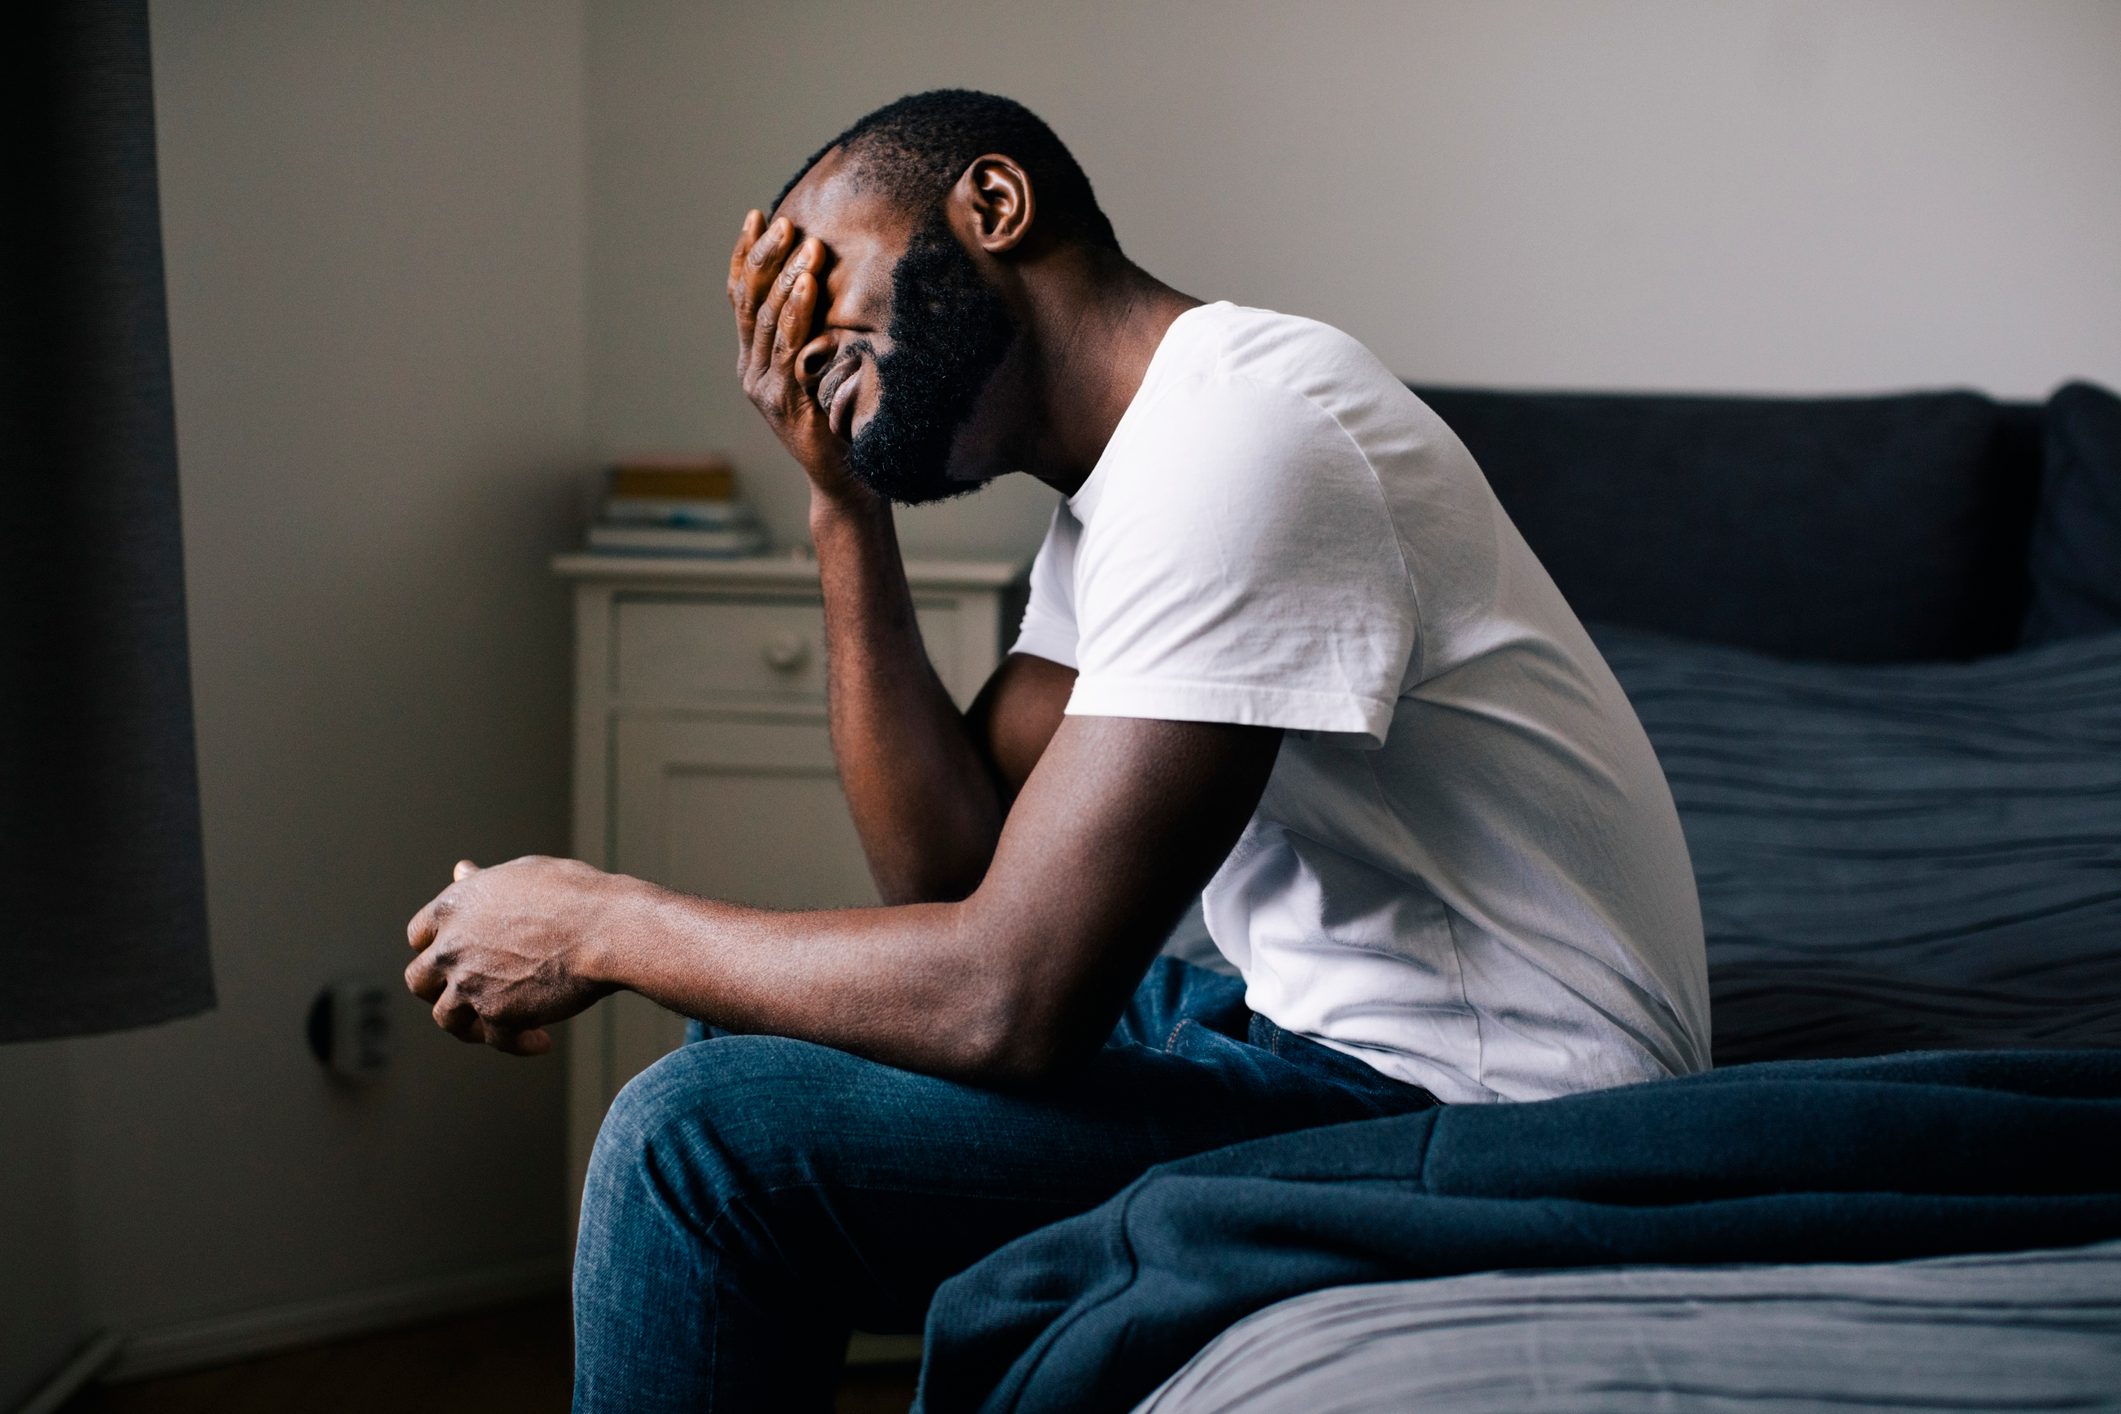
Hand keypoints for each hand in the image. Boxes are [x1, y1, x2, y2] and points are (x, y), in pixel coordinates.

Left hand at [404, 856, 628, 1056]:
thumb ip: (484, 882)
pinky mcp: (497, 1015)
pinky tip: (542, 1041)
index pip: (420, 933)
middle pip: (419, 980)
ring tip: (501, 1026)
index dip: (435, 946)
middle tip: (468, 994)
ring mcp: (470, 983)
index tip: (456, 955)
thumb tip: (460, 870)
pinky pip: (498, 1041)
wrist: (607, 929)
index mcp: (454, 905)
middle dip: (439, 990)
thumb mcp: (522, 874)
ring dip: (471, 1025)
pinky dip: (520, 1044)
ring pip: (447, 1018)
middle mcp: (452, 946)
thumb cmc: (575, 895)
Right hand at [727, 210, 869, 503]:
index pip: (741, 296)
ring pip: (766, 320)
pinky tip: (808, 285)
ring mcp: (762, 387)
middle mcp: (751, 370)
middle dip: (765, 257)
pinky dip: (796, 312)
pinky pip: (787, 347)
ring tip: (804, 245)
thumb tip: (830, 280)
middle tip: (784, 222)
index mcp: (755, 358)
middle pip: (749, 301)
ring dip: (786, 278)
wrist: (846, 481)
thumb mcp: (826, 366)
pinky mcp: (783, 402)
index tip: (755, 216)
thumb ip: (818, 333)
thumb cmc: (844, 419)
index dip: (745, 255)